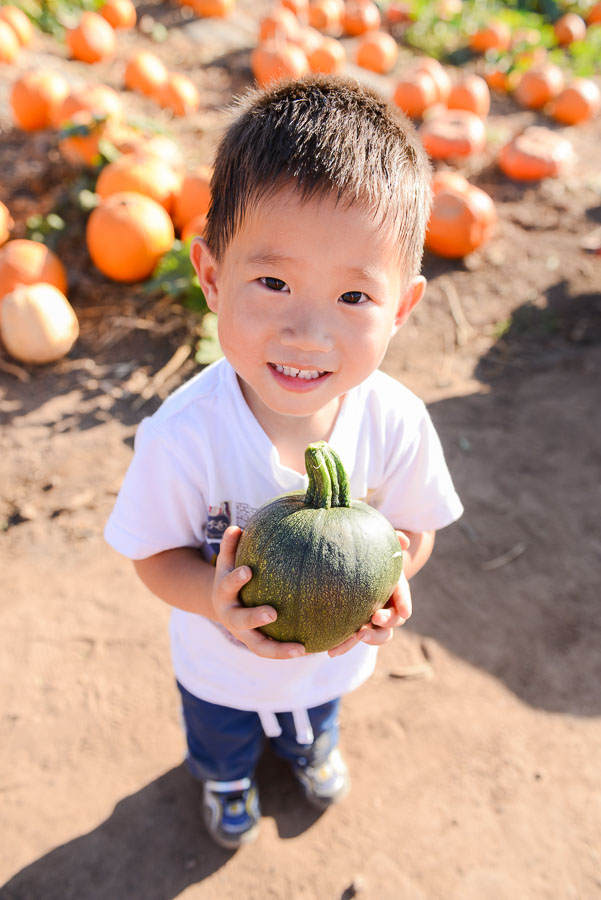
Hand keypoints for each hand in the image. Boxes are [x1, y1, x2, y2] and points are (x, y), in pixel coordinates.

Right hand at [212, 526, 305, 659]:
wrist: (222, 605)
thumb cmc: (231, 577)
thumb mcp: (227, 562)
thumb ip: (230, 546)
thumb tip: (236, 527)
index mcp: (224, 594)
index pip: (228, 585)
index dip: (236, 579)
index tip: (248, 570)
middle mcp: (231, 617)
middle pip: (240, 621)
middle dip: (254, 617)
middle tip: (272, 613)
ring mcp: (244, 634)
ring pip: (259, 647)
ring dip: (278, 650)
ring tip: (301, 650)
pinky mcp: (257, 644)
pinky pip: (273, 651)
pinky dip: (289, 653)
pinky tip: (311, 650)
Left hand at [328, 530, 411, 658]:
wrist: (345, 567)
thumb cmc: (363, 553)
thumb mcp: (374, 545)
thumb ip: (388, 540)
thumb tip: (403, 539)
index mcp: (392, 586)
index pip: (402, 595)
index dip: (404, 603)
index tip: (405, 612)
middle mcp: (385, 605)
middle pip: (394, 620)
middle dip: (387, 622)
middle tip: (375, 619)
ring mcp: (371, 619)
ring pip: (378, 635)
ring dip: (370, 639)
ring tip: (357, 637)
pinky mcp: (355, 627)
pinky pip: (353, 640)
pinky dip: (345, 645)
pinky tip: (331, 651)